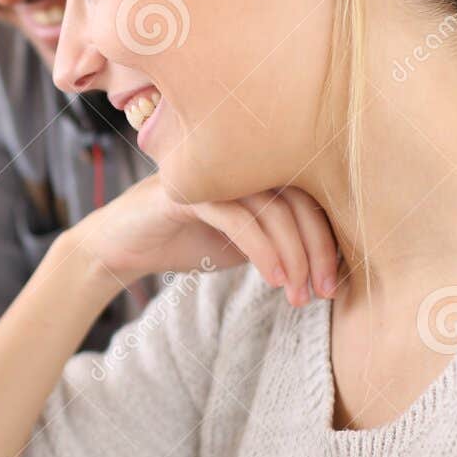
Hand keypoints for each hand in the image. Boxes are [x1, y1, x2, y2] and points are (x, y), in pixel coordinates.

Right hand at [68, 175, 340, 305]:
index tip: (332, 286)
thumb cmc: (187, 240)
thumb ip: (281, 239)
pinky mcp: (188, 191)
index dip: (330, 240)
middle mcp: (239, 161)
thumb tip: (330, 262)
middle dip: (317, 251)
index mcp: (258, 169)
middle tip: (322, 293)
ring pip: (274, 208)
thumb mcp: (245, 242)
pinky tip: (272, 279)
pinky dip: (262, 251)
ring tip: (296, 295)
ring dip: (292, 257)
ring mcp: (213, 172)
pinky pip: (238, 217)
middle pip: (300, 198)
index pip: (312, 195)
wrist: (124, 246)